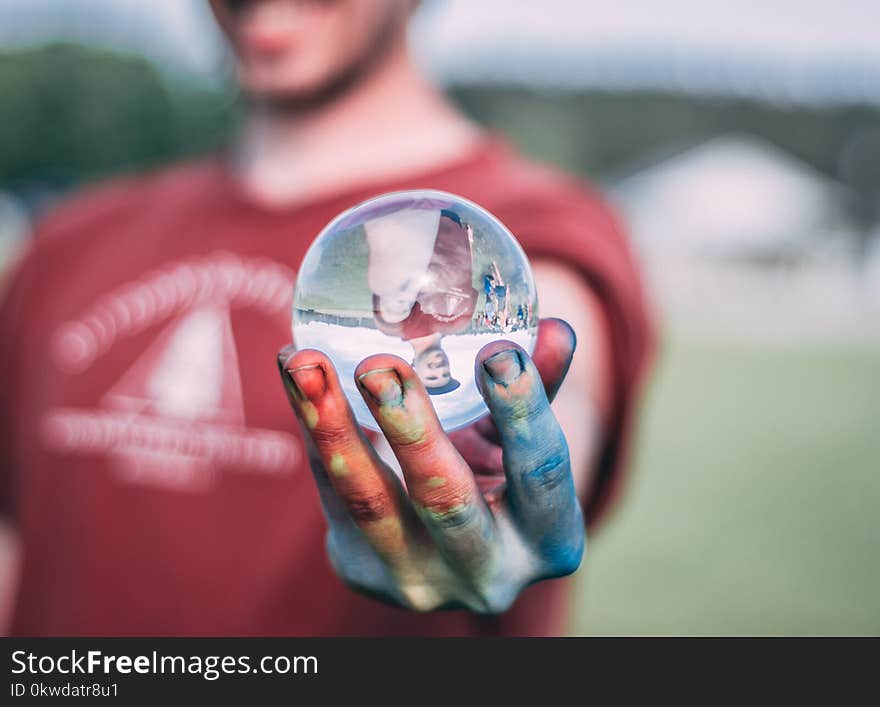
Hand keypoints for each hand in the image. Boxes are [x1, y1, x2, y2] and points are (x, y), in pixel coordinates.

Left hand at [277, 319, 582, 612]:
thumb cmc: (502, 479)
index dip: (522, 412)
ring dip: (332, 426)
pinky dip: (312, 427)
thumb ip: (541, 386)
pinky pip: (330, 490)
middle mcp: (484, 574)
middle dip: (410, 430)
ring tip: (305, 361)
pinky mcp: (359, 568)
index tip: (497, 350)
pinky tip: (295, 371)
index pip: (540, 474)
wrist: (450, 553)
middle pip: (444, 499)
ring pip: (367, 502)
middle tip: (378, 366)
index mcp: (547, 540)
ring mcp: (415, 579)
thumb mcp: (526, 438)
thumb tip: (558, 328)